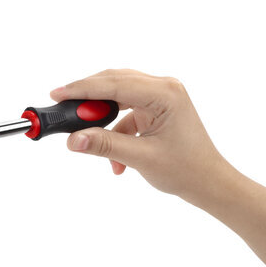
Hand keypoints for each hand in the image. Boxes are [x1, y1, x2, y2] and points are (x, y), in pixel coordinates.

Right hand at [51, 69, 226, 201]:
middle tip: (62, 108)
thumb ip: (105, 145)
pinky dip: (115, 132)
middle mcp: (163, 88)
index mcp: (164, 93)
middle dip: (87, 98)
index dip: (82, 89)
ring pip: (118, 97)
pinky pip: (126, 113)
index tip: (56, 94)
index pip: (114, 84)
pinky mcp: (156, 110)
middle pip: (114, 83)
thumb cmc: (186, 170)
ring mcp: (160, 98)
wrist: (209, 183)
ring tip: (85, 135)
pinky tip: (115, 159)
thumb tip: (73, 139)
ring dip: (101, 118)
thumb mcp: (141, 157)